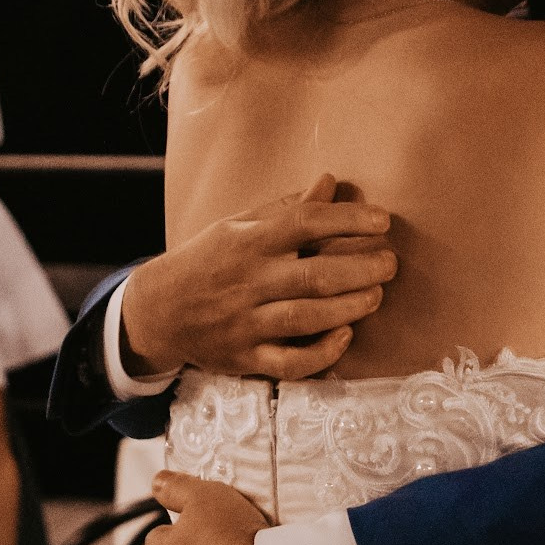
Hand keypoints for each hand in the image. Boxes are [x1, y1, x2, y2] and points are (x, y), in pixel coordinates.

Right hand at [123, 175, 396, 379]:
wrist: (155, 312)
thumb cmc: (206, 261)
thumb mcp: (236, 226)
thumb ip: (285, 208)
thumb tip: (329, 181)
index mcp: (247, 241)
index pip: (304, 223)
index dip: (348, 220)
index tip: (382, 221)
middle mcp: (248, 282)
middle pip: (313, 275)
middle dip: (361, 269)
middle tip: (389, 263)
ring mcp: (246, 323)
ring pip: (306, 318)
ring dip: (349, 307)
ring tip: (376, 294)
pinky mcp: (246, 358)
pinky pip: (289, 363)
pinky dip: (322, 354)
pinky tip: (345, 336)